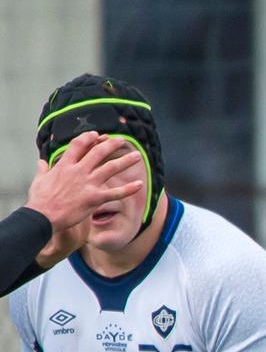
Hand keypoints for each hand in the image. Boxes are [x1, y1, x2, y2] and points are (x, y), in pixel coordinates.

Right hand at [25, 133, 143, 243]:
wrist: (43, 217)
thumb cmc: (40, 200)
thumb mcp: (39, 181)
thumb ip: (43, 170)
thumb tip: (41, 162)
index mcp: (64, 165)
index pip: (78, 145)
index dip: (89, 138)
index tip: (98, 134)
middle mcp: (78, 171)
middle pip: (98, 152)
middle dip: (111, 145)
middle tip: (122, 140)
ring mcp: (88, 184)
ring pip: (111, 168)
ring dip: (126, 161)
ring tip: (138, 156)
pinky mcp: (95, 198)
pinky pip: (116, 192)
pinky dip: (128, 189)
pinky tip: (140, 184)